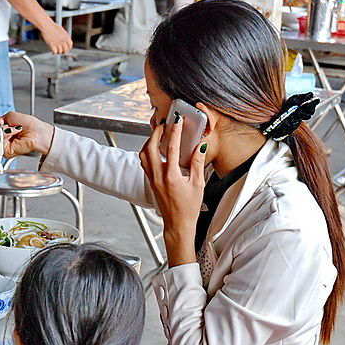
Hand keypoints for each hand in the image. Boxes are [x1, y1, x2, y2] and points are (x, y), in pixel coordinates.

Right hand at [0, 111, 54, 158]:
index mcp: (2, 131)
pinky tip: (12, 135)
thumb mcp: (9, 116)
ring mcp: (4, 146)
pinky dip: (5, 137)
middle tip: (4, 125)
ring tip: (12, 130)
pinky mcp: (7, 152)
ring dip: (2, 132)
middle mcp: (3, 139)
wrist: (36, 131)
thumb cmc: (27, 123)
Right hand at [39, 21, 72, 54]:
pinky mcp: (52, 44)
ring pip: (60, 52)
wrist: (47, 25)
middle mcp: (63, 40)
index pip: (70, 45)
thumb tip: (66, 42)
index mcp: (66, 36)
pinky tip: (52, 51)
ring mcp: (57, 43)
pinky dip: (54, 53)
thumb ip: (65, 36)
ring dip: (58, 52)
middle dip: (63, 52)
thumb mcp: (62, 30)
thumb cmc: (53, 27)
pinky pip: (55, 52)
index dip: (68, 49)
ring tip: (56, 51)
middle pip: (66, 50)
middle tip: (60, 51)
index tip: (66, 50)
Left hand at [139, 117, 206, 266]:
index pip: (171, 148)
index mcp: (171, 177)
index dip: (174, 131)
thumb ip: (198, 163)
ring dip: (150, 142)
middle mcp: (158, 177)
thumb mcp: (198, 184)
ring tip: (159, 134)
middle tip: (164, 124)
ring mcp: (152, 179)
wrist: (177, 223)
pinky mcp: (150, 182)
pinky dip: (148, 152)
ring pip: (144, 155)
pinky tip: (156, 149)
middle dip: (156, 133)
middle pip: (150, 148)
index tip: (176, 121)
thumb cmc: (188, 208)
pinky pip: (145, 163)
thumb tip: (200, 146)